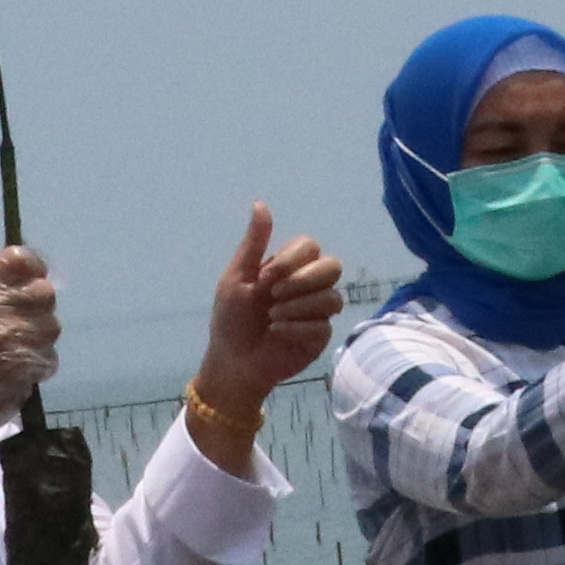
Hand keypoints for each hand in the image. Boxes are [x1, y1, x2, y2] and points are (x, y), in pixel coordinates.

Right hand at [0, 246, 61, 456]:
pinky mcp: (25, 362)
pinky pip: (51, 354)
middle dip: (39, 309)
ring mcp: (11, 335)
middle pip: (44, 290)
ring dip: (42, 339)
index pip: (20, 258)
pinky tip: (20, 370)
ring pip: (52, 323)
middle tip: (23, 327)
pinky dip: (41, 364)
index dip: (33, 269)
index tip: (33, 280)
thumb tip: (37, 272)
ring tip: (18, 352)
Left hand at [188, 206, 343, 407]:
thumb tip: (260, 203)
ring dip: (298, 306)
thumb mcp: (237, 277)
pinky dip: (297, 327)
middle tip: (274, 295)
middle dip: (303, 280)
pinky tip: (278, 332)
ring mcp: (318, 312)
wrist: (233, 361)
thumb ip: (254, 243)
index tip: (263, 278)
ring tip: (272, 318)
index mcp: (289, 267)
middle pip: (333, 267)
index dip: (292, 260)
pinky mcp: (320, 337)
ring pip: (332, 298)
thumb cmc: (231, 318)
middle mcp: (309, 286)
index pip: (310, 246)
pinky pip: (324, 325)